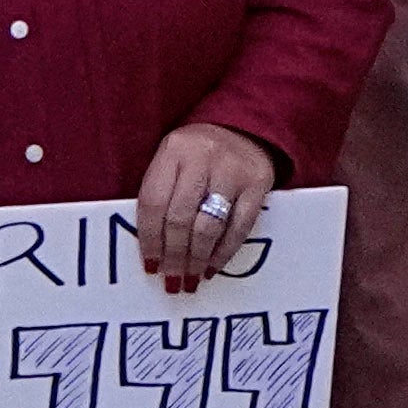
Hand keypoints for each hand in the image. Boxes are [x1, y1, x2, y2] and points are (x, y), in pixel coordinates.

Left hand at [135, 121, 285, 290]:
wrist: (243, 126)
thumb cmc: (198, 153)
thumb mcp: (173, 160)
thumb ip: (161, 194)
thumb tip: (153, 250)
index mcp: (173, 149)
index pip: (154, 201)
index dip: (149, 239)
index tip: (150, 266)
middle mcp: (202, 156)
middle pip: (180, 217)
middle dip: (174, 256)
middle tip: (172, 280)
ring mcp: (232, 168)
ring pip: (209, 225)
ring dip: (197, 259)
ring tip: (190, 279)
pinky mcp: (257, 181)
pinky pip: (239, 226)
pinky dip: (224, 252)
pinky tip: (212, 267)